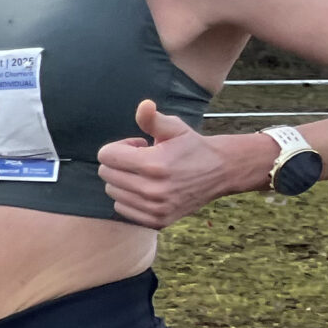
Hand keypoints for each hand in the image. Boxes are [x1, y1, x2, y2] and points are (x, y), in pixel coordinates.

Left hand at [96, 101, 259, 227]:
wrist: (221, 172)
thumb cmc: (192, 147)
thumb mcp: (174, 128)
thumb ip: (153, 119)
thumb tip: (144, 106)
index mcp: (153, 164)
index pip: (106, 156)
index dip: (119, 147)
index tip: (138, 146)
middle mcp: (152, 190)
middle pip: (106, 173)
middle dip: (119, 162)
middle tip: (142, 159)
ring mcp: (154, 208)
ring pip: (112, 191)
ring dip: (123, 180)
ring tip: (146, 174)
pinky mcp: (157, 221)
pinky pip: (121, 208)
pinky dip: (128, 198)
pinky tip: (147, 189)